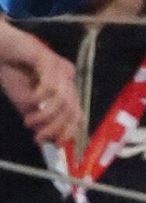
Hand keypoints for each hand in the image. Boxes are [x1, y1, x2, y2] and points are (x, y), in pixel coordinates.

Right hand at [0, 22, 79, 143]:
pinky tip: (33, 101)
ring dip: (46, 116)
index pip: (76, 113)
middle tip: (38, 137)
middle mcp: (67, 75)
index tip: (54, 145)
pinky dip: (42, 97)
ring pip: (63, 99)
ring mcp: (58, 66)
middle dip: (56, 128)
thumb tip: (46, 140)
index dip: (68, 131)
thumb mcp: (23, 100)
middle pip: (72, 109)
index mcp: (64, 85)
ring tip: (28, 120)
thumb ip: (35, 115)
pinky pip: (51, 83)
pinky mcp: (46, 58)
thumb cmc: (11, 71)